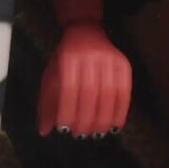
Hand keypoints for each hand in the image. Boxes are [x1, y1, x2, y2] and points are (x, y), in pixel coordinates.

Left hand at [37, 22, 131, 137]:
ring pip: (109, 93)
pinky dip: (121, 111)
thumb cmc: (65, 60)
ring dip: (104, 118)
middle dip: (86, 118)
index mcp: (69, 58)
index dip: (68, 110)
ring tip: (97, 133)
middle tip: (81, 135)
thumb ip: (47, 102)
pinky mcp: (124, 64)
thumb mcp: (51, 76)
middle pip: (90, 92)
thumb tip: (43, 131)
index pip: (69, 88)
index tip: (65, 129)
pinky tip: (115, 126)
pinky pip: (125, 91)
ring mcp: (109, 59)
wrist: (86, 32)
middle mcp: (90, 56)